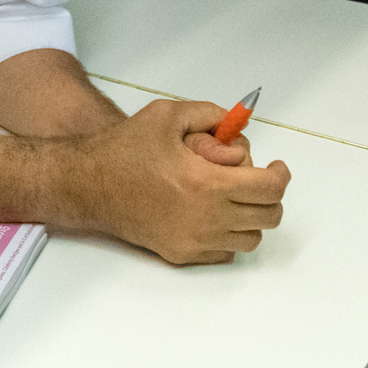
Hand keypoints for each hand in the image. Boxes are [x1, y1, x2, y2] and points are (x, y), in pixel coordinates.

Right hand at [76, 99, 288, 265]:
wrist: (87, 184)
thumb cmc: (123, 149)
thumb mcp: (166, 115)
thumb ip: (210, 114)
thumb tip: (237, 124)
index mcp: (207, 183)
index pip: (269, 188)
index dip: (280, 175)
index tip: (276, 167)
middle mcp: (205, 217)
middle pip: (267, 216)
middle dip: (269, 195)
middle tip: (256, 180)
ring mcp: (194, 240)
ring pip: (250, 239)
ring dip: (251, 218)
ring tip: (235, 198)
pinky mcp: (181, 254)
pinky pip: (225, 252)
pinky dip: (229, 235)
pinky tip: (213, 215)